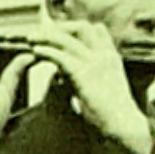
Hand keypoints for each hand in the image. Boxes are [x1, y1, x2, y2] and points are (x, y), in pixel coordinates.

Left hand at [23, 22, 152, 153]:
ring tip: (31, 38)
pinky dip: (47, 51)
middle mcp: (104, 55)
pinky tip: (36, 51)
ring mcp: (95, 63)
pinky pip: (62, 57)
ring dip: (47, 36)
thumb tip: (61, 75)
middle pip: (82, 28)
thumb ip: (83, 78)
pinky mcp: (84, 75)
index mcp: (111, 57)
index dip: (76, 28)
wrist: (124, 126)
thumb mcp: (100, 89)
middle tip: (41, 33)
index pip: (96, 30)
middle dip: (59, 28)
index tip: (58, 32)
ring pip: (68, 40)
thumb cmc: (112, 114)